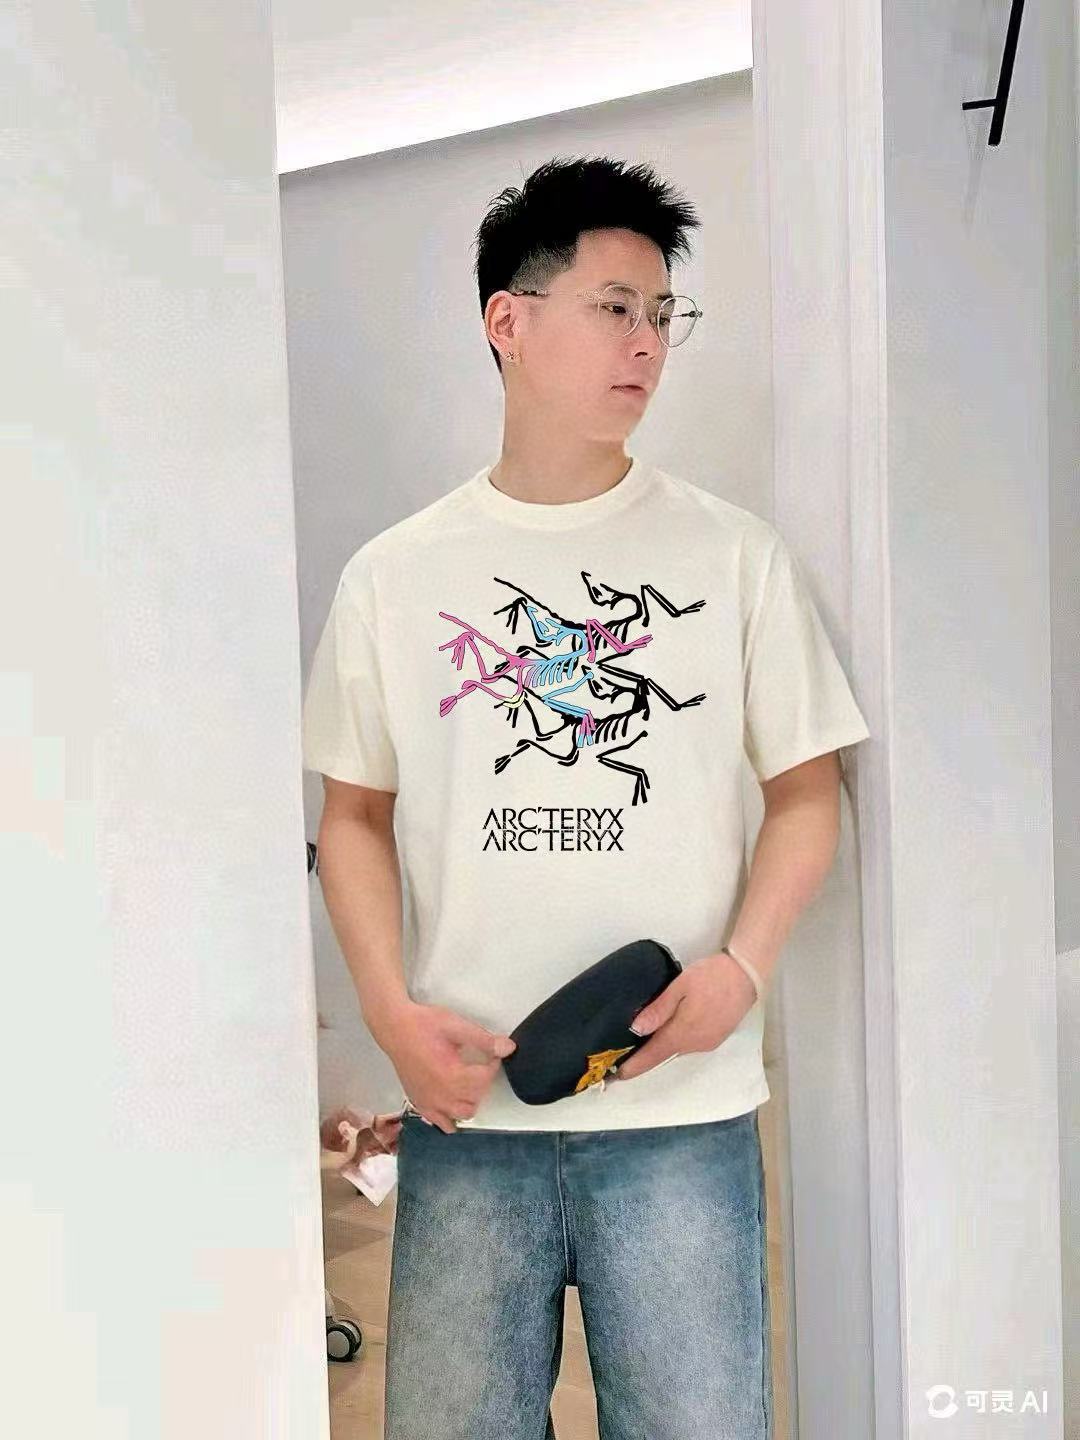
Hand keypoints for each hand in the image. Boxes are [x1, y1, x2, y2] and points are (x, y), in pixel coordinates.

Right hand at [375, 1000, 516, 1133]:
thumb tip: (508, 1048)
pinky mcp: (419, 1103)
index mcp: (451, 1075)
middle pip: (476, 1099)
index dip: (493, 1065)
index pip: (484, 1079)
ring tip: (467, 1082)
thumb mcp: (457, 1026)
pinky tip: (453, 1104)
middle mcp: (440, 1095)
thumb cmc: (425, 1024)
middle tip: (479, 1065)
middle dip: (482, 1083)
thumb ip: (484, 1040)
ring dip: (470, 1101)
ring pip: (461, 1114)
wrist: (395, 1027)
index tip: (491, 1055)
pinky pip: (440, 1123)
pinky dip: (451, 1118)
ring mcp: (429, 1102)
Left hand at [613, 950, 758, 1083]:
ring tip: (644, 1041)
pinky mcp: (716, 1039)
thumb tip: (636, 1030)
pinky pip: (690, 1044)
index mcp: (682, 1032)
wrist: (746, 974)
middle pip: (664, 1054)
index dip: (634, 1066)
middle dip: (645, 1057)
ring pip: (678, 1049)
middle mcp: (695, 1045)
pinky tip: (671, 1030)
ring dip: (662, 1047)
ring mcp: (707, 1043)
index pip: (652, 1056)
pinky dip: (677, 1041)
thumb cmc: (711, 976)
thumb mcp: (680, 986)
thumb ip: (659, 1009)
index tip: (616, 1076)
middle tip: (624, 1055)